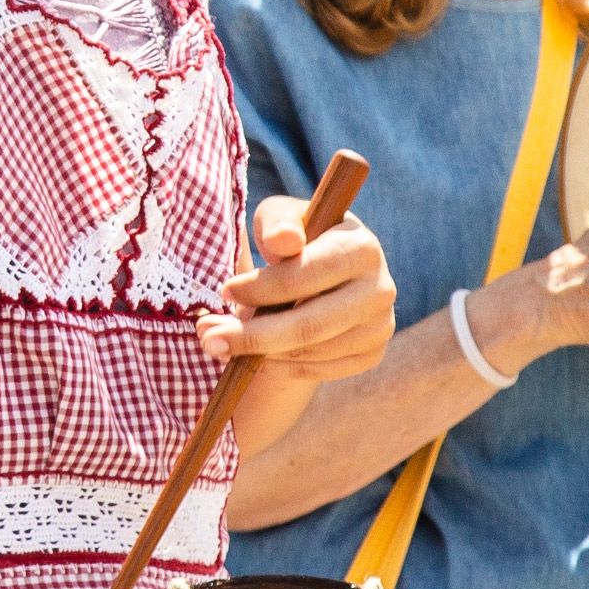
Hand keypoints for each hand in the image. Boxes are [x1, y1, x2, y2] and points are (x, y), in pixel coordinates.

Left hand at [202, 197, 395, 386]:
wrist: (326, 272)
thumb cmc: (296, 239)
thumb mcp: (280, 218)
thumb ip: (277, 224)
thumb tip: (284, 242)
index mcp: (362, 247)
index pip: (305, 275)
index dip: (259, 287)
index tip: (224, 291)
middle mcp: (381, 289)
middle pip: (308, 326)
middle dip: (251, 336)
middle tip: (208, 339)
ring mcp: (380, 325)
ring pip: (309, 352)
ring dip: (258, 353)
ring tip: (222, 341)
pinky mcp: (372, 353)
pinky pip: (319, 370)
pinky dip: (281, 366)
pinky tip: (258, 352)